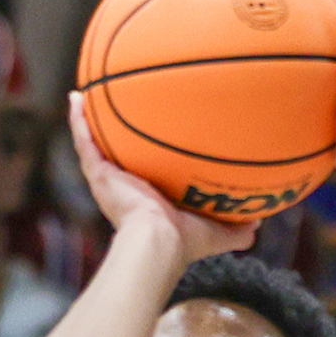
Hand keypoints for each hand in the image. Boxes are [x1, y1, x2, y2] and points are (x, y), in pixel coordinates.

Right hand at [64, 92, 255, 259]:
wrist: (159, 241)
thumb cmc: (186, 241)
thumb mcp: (219, 232)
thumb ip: (238, 229)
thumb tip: (259, 224)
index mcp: (146, 200)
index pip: (142, 172)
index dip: (143, 156)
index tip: (145, 137)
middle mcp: (124, 188)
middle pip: (115, 154)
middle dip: (112, 134)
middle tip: (112, 108)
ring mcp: (108, 180)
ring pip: (94, 144)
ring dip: (88, 120)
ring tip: (84, 94)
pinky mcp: (99, 174)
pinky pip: (85, 141)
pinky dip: (78, 120)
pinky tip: (76, 97)